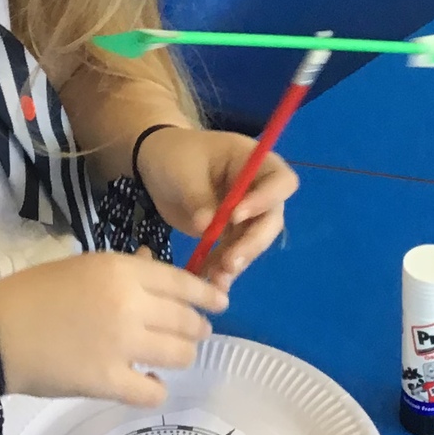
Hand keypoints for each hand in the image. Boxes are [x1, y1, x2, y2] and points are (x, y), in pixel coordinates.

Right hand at [0, 250, 227, 406]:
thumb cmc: (32, 293)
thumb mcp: (81, 266)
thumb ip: (124, 271)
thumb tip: (157, 268)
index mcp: (121, 271)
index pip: (182, 283)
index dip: (207, 295)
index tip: (219, 303)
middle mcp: (130, 305)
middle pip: (187, 320)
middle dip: (198, 329)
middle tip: (197, 334)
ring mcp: (122, 345)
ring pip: (180, 355)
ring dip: (183, 356)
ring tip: (173, 357)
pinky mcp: (109, 382)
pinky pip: (153, 392)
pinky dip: (157, 390)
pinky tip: (149, 384)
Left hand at [136, 126, 297, 279]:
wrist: (154, 162)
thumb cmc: (173, 154)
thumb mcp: (183, 171)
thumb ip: (198, 197)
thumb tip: (207, 226)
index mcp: (252, 161)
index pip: (280, 180)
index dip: (266, 200)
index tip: (236, 216)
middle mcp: (256, 188)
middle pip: (271, 218)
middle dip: (253, 242)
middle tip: (231, 262)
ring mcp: (245, 211)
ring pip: (254, 241)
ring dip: (239, 260)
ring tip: (217, 278)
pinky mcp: (228, 231)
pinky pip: (233, 251)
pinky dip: (223, 267)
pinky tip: (209, 280)